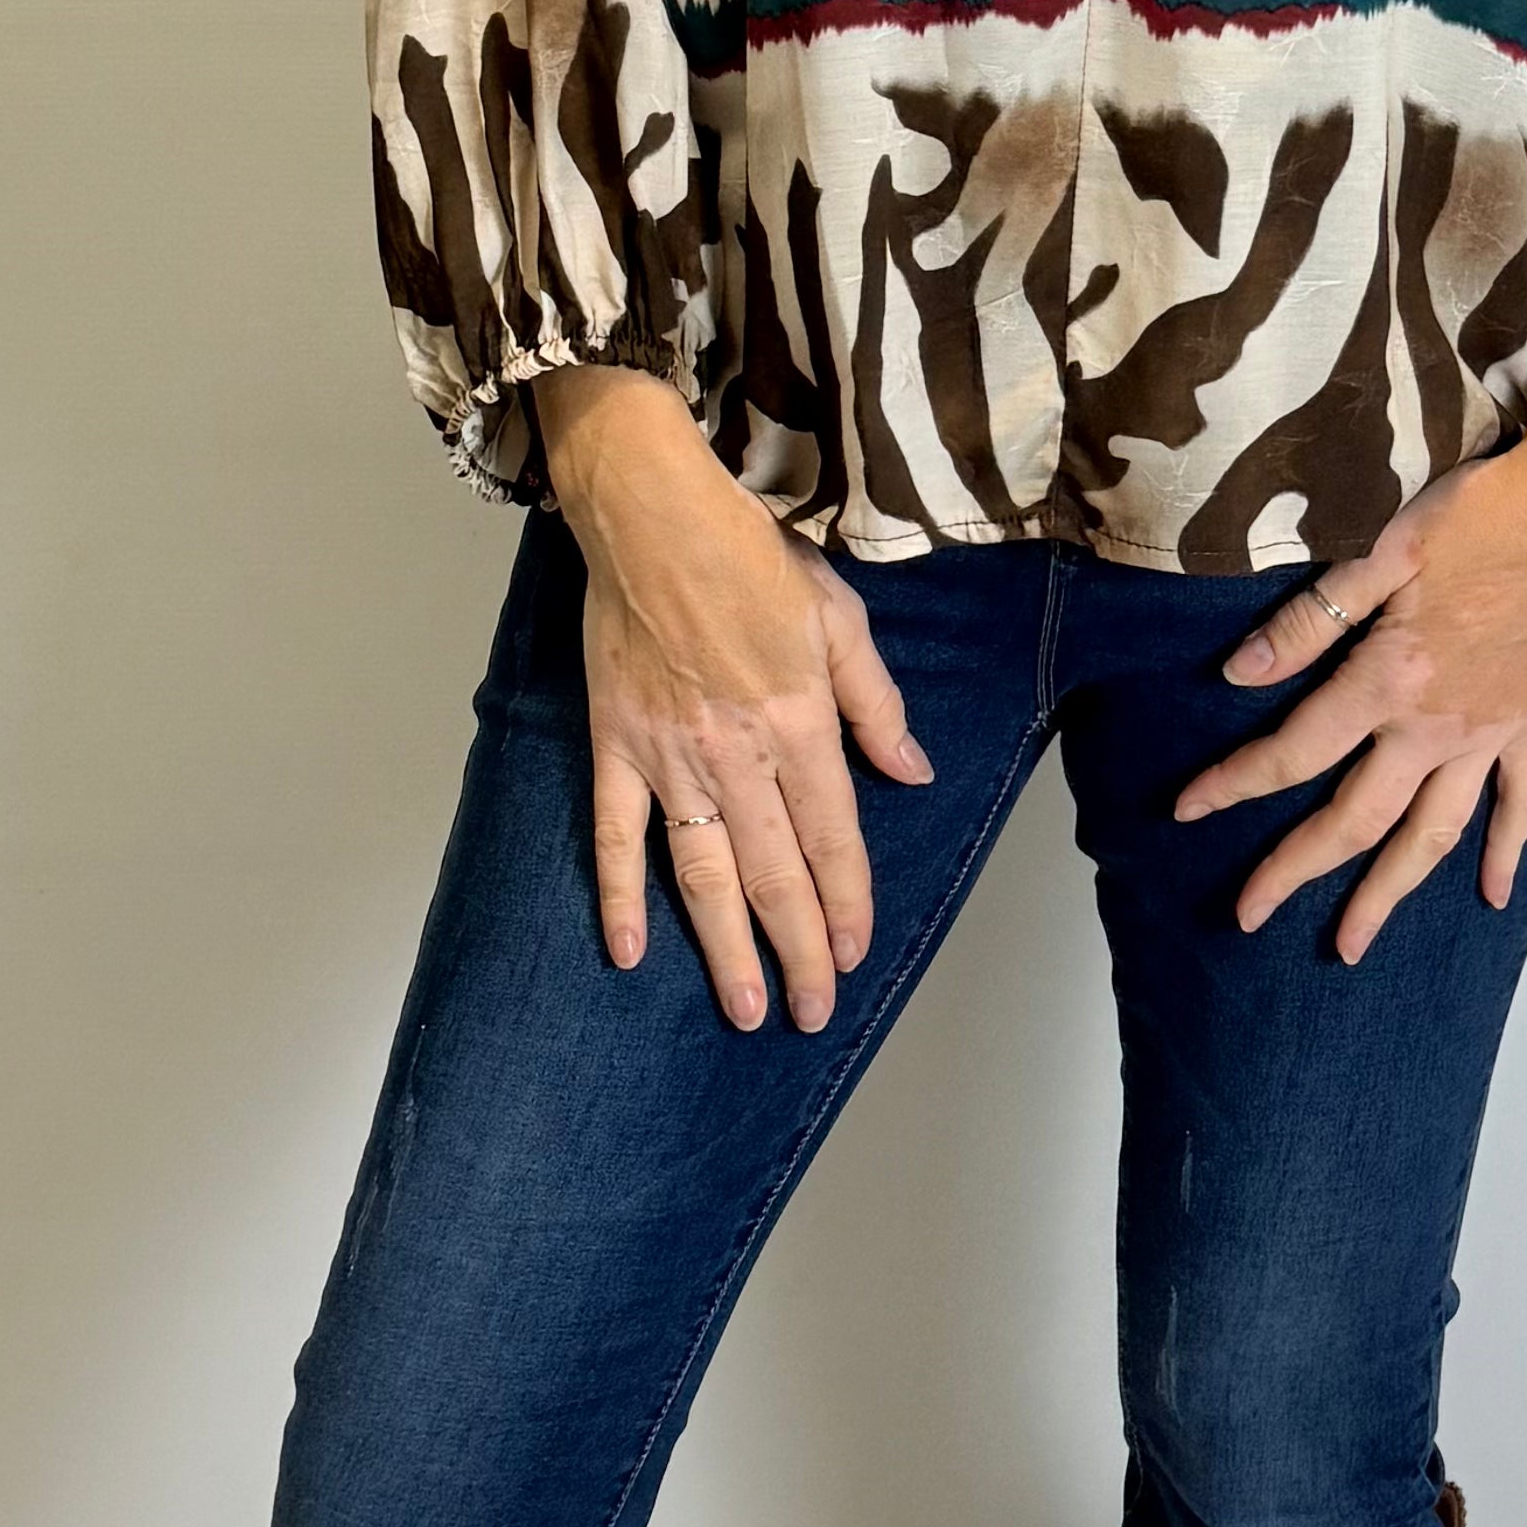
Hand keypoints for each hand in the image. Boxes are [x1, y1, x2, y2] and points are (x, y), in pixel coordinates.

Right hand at [533, 370, 930, 1032]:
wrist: (651, 514)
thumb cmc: (751, 557)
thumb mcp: (841, 618)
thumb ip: (875, 705)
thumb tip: (912, 773)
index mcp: (799, 722)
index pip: (832, 836)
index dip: (845, 902)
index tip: (852, 955)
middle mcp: (736, 753)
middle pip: (772, 871)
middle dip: (796, 950)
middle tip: (809, 1012)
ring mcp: (668, 756)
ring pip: (701, 871)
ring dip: (724, 945)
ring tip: (742, 1007)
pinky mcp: (614, 745)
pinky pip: (615, 834)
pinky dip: (619, 893)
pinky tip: (631, 950)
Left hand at [1172, 275, 1526, 958]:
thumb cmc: (1482, 510)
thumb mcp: (1382, 550)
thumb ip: (1310, 621)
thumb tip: (1240, 673)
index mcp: (1391, 680)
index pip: (1296, 751)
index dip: (1234, 784)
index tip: (1187, 811)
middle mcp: (1440, 725)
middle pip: (1357, 817)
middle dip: (1298, 871)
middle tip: (1249, 917)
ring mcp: (1493, 731)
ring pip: (1434, 832)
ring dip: (1391, 891)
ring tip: (1353, 943)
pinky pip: (1522, 800)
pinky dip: (1508, 850)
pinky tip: (1496, 894)